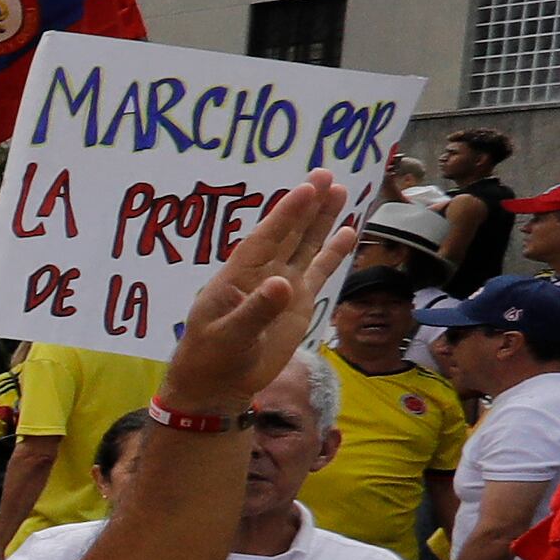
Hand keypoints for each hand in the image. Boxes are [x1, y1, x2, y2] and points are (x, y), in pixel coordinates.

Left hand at [164, 172, 355, 415]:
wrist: (217, 386)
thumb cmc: (211, 360)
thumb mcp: (229, 338)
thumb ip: (256, 312)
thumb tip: (284, 284)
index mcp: (238, 277)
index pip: (266, 239)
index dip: (286, 214)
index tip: (307, 188)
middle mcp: (263, 275)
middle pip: (289, 234)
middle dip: (307, 205)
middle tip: (327, 173)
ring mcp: (283, 287)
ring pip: (306, 246)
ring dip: (322, 220)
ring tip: (341, 190)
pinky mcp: (298, 304)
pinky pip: (318, 272)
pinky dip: (332, 253)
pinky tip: (347, 231)